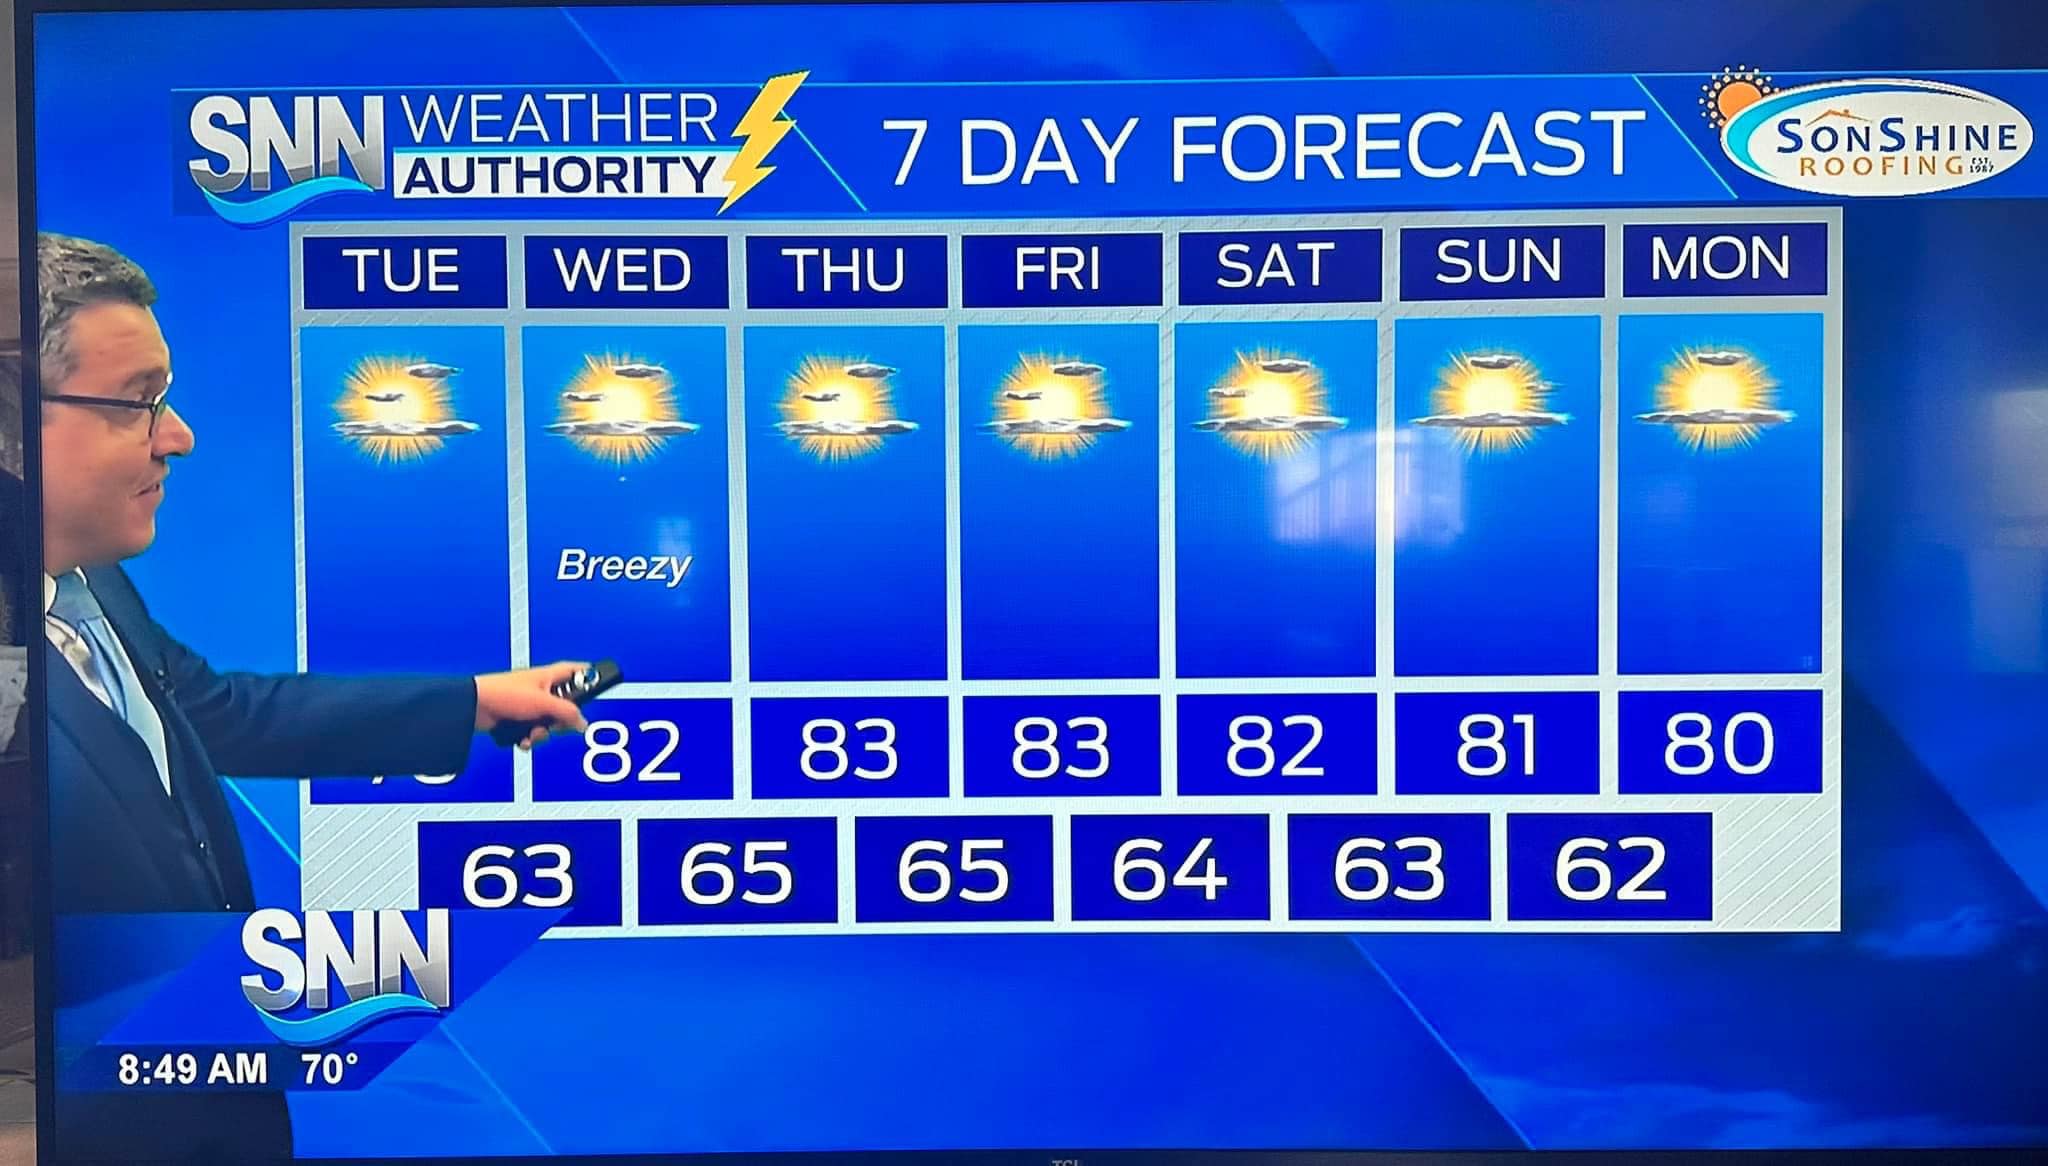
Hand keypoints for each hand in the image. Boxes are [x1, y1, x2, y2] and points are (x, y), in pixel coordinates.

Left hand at [474, 661, 589, 749]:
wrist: (474, 708)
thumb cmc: (503, 694)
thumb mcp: (544, 704)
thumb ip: (568, 713)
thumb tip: (582, 722)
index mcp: (550, 675)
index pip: (578, 671)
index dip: (589, 677)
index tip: (598, 686)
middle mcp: (541, 689)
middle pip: (566, 706)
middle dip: (562, 719)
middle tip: (557, 722)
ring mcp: (529, 704)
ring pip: (549, 722)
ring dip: (543, 732)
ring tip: (532, 732)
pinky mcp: (518, 719)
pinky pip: (533, 731)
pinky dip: (529, 737)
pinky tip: (521, 738)